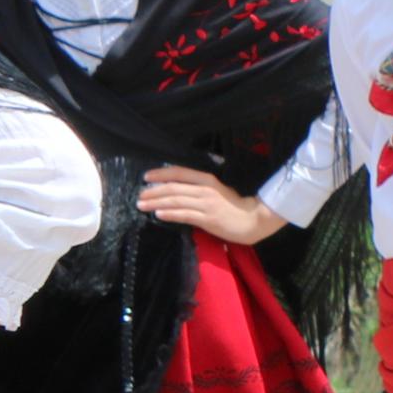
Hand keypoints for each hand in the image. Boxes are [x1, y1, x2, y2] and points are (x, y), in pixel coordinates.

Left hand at [137, 166, 286, 244]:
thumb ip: (200, 189)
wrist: (253, 220)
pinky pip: (184, 215)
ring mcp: (206, 205)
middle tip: (139, 196)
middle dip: (153, 192)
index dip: (161, 174)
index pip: (180, 173)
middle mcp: (205, 190)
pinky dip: (170, 214)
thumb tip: (177, 189)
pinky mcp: (207, 219)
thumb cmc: (235, 206)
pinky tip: (158, 214)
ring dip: (156, 203)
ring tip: (142, 205)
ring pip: (176, 201)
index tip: (146, 177)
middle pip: (174, 188)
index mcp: (207, 180)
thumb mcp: (218, 191)